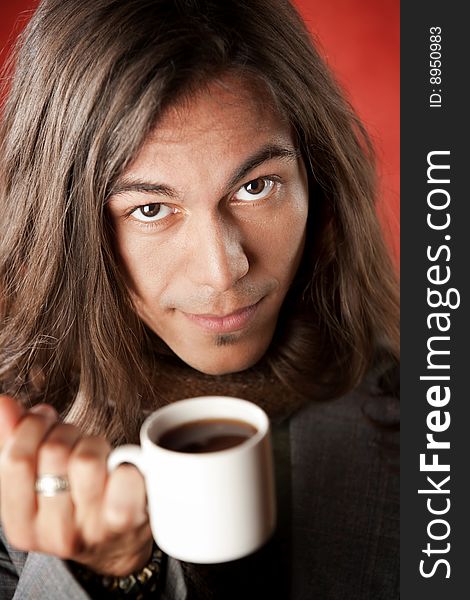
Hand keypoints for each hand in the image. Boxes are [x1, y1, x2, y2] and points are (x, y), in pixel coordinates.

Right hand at [0, 394, 152, 575]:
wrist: (117, 544)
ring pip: (86, 459)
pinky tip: (122, 468)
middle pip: (53, 453)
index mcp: (22, 524)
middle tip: (74, 437)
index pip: (16, 459)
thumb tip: (4, 404)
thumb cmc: (73, 501)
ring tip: (97, 453)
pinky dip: (125, 464)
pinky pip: (123, 480)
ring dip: (94, 443)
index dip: (32, 426)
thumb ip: (14, 442)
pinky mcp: (125, 521)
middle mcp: (53, 532)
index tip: (44, 418)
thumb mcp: (37, 479)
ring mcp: (90, 529)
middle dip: (66, 431)